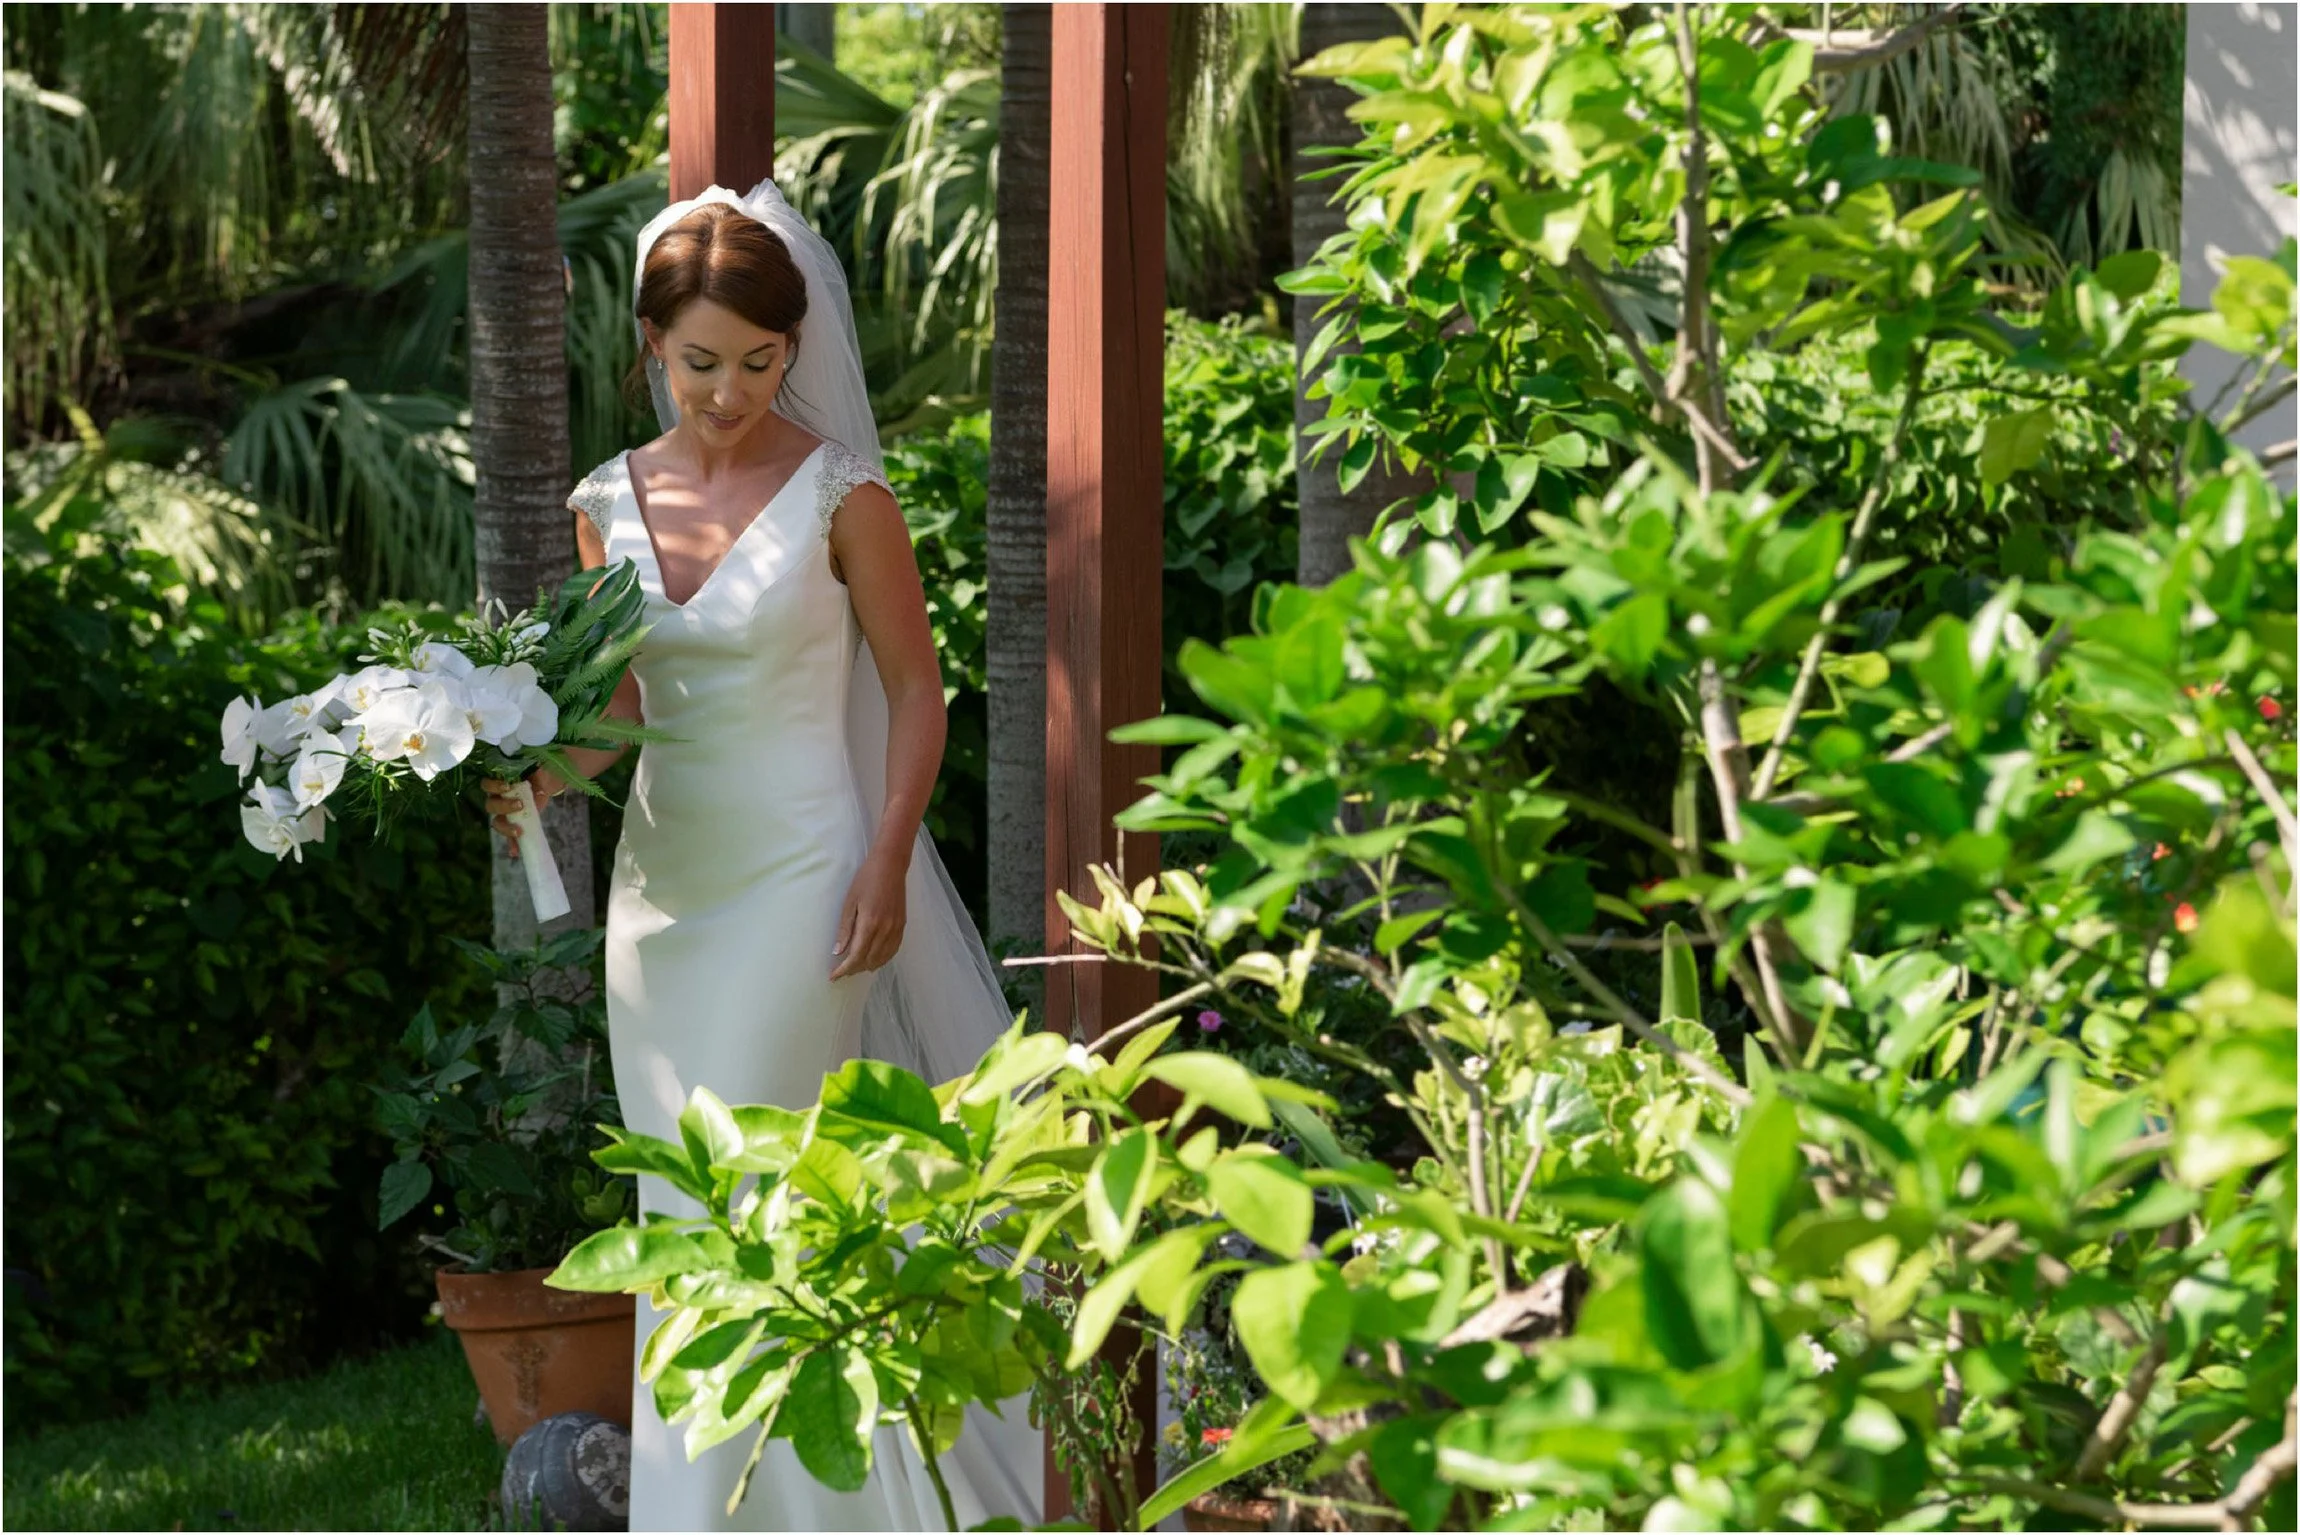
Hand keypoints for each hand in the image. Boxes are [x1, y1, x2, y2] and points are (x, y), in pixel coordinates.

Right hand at [480, 769, 564, 860]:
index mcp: (498, 783)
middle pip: (491, 806)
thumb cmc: (537, 772)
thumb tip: (538, 784)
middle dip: (504, 807)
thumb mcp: (536, 768)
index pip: (487, 785)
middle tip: (519, 805)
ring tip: (519, 831)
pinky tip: (515, 852)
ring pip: (497, 822)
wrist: (546, 781)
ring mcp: (505, 813)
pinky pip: (509, 837)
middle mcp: (497, 798)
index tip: (508, 786)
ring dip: (506, 828)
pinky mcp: (515, 823)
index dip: (494, 786)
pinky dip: (512, 844)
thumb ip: (535, 773)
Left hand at [830, 846, 907, 979]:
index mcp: (869, 923)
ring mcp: (896, 928)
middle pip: (869, 960)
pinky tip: (875, 959)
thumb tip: (838, 952)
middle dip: (854, 969)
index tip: (834, 976)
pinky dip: (883, 958)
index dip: (844, 969)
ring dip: (868, 965)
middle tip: (842, 971)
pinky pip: (893, 950)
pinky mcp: (902, 925)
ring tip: (856, 967)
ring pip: (883, 958)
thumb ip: (845, 929)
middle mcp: (885, 930)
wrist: (890, 866)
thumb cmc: (865, 880)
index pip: (856, 956)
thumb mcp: (849, 903)